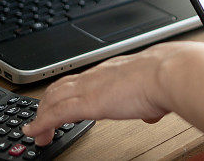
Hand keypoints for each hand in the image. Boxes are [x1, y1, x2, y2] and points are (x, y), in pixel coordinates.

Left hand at [22, 42, 200, 145]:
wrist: (169, 73)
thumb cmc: (168, 78)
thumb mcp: (155, 90)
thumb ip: (148, 102)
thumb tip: (152, 113)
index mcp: (111, 71)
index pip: (79, 80)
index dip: (65, 93)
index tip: (60, 105)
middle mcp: (96, 76)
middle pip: (59, 87)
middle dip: (47, 105)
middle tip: (41, 122)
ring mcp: (89, 88)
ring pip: (53, 99)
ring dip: (41, 116)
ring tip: (37, 132)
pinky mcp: (87, 102)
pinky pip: (55, 114)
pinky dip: (41, 123)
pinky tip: (34, 132)